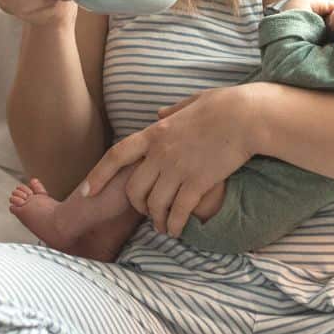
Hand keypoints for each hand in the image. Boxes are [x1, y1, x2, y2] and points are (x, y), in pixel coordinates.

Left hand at [79, 83, 262, 237]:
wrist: (247, 116)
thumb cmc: (224, 105)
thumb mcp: (191, 102)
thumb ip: (171, 112)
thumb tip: (158, 115)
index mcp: (156, 133)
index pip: (116, 156)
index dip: (98, 175)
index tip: (87, 191)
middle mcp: (161, 153)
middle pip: (134, 189)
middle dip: (138, 205)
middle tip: (148, 212)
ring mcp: (178, 169)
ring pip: (155, 205)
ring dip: (157, 220)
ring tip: (164, 227)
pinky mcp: (198, 183)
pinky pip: (178, 212)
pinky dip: (174, 225)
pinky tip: (177, 230)